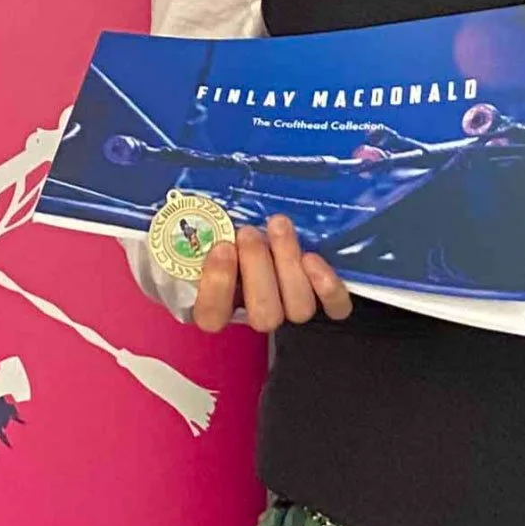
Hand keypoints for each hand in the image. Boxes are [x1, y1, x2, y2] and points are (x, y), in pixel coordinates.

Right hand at [192, 214, 352, 332]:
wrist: (260, 231)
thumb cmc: (225, 231)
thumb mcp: (206, 231)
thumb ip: (202, 231)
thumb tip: (189, 208)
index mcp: (220, 306)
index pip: (213, 317)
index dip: (218, 286)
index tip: (221, 248)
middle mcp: (258, 313)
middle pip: (264, 315)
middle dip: (256, 268)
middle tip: (248, 232)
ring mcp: (292, 308)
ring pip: (298, 309)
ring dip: (288, 264)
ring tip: (277, 226)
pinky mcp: (323, 300)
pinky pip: (335, 308)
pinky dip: (329, 287)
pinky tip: (313, 258)